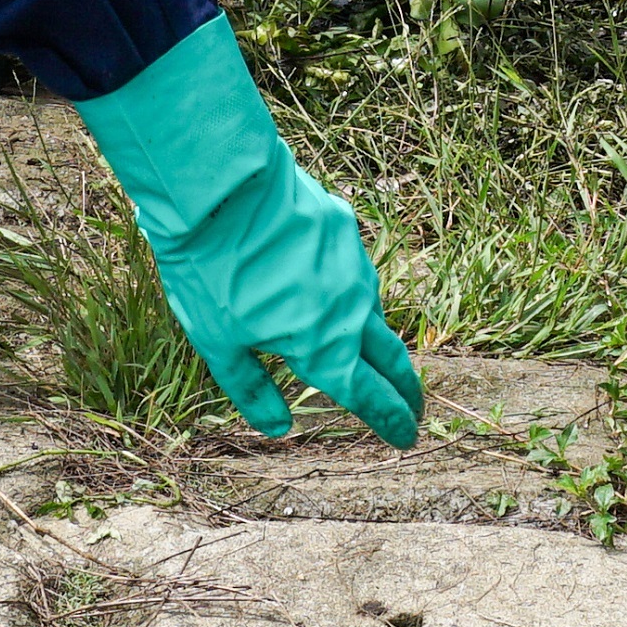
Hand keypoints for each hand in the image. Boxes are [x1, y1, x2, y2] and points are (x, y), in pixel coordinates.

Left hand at [73, 20, 424, 443]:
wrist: (221, 187)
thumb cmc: (211, 271)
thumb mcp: (218, 343)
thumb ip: (252, 390)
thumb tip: (279, 428)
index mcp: (323, 349)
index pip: (370, 397)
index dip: (392, 422)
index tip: (407, 439)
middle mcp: (351, 312)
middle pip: (392, 360)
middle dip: (406, 390)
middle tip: (415, 408)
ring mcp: (354, 268)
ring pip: (373, 312)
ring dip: (377, 338)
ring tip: (371, 353)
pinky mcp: (345, 229)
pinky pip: (353, 270)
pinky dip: (350, 291)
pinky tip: (330, 286)